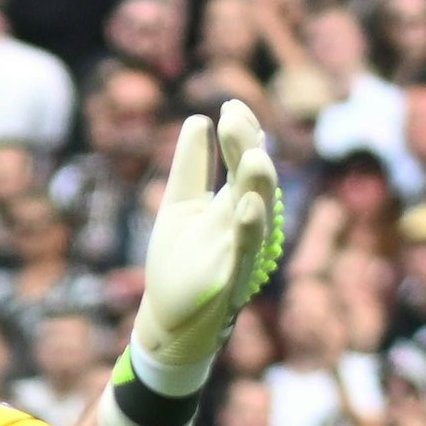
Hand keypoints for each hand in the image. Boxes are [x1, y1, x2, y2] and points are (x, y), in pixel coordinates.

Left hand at [131, 100, 281, 367]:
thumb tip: (197, 119)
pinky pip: (245, 253)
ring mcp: (242, 253)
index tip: (230, 105)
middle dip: (247, 149)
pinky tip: (246, 205)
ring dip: (256, 185)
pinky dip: (248, 229)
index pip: (243, 160)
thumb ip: (190, 166)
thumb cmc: (179, 264)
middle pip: (253, 180)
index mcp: (233, 203)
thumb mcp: (178, 206)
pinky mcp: (231, 281)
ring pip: (258, 213)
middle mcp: (245, 224)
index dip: (241, 133)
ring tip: (251, 154)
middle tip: (234, 118)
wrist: (167, 321)